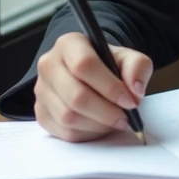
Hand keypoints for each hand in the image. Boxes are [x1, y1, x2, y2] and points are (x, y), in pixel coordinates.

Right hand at [33, 32, 153, 142]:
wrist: (91, 75)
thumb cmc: (108, 65)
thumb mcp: (128, 58)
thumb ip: (137, 67)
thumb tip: (135, 90)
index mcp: (69, 44)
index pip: (84, 64)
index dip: (110, 87)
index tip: (129, 101)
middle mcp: (49, 65)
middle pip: (76, 96)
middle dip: (106, 112)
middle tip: (125, 118)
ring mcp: (42, 91)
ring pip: (69, 117)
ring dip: (97, 125)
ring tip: (114, 121)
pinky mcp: (41, 114)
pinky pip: (64, 132)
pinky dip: (87, 134)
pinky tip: (99, 125)